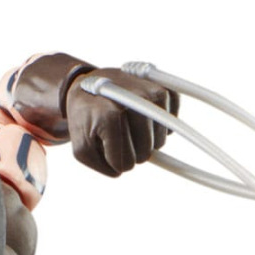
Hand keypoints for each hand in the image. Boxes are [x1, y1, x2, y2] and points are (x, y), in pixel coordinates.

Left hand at [65, 67, 179, 176]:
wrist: (86, 85)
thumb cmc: (84, 120)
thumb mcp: (81, 148)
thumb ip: (101, 166)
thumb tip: (125, 169)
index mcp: (110, 116)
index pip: (125, 163)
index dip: (115, 162)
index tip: (106, 149)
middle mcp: (134, 100)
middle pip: (145, 153)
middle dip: (131, 152)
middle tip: (118, 137)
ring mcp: (151, 92)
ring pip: (161, 140)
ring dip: (147, 141)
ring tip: (129, 127)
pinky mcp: (163, 86)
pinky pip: (172, 120)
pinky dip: (161, 127)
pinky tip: (145, 120)